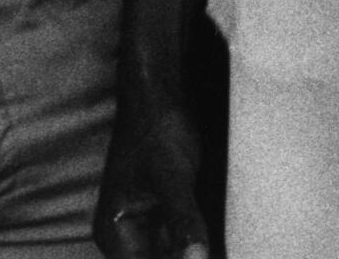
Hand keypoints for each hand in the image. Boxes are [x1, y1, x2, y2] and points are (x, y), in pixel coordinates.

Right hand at [92, 85, 210, 258]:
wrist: (159, 94)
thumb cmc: (158, 130)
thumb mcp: (174, 177)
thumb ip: (183, 221)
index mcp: (116, 233)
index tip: (206, 256)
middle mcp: (124, 233)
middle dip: (187, 256)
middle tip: (219, 250)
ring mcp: (143, 219)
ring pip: (170, 249)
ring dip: (191, 249)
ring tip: (222, 245)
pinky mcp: (161, 206)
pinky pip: (177, 233)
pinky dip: (194, 236)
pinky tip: (219, 235)